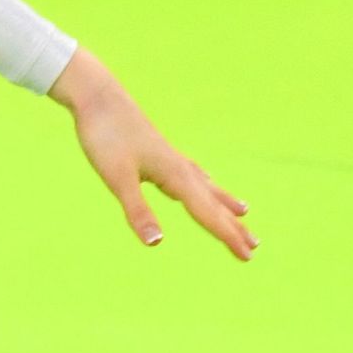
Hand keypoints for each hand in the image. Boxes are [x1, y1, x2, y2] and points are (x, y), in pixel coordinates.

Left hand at [50, 49, 254, 259]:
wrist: (96, 95)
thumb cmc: (105, 135)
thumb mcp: (116, 178)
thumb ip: (137, 211)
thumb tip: (156, 244)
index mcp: (176, 177)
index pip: (207, 214)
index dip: (227, 237)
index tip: (248, 257)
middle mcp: (180, 167)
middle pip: (213, 202)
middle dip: (233, 226)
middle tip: (255, 247)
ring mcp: (171, 157)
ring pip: (206, 186)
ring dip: (224, 204)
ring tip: (244, 213)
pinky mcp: (160, 150)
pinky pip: (193, 173)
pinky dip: (205, 183)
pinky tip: (205, 179)